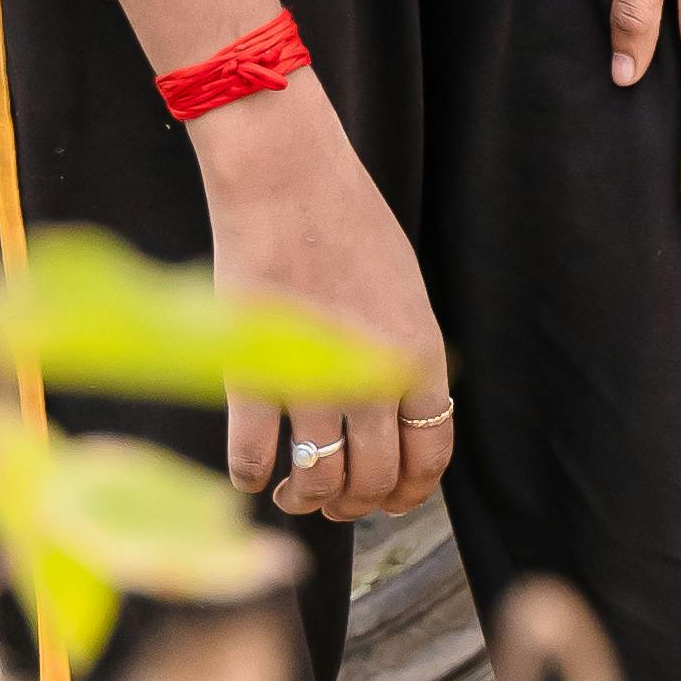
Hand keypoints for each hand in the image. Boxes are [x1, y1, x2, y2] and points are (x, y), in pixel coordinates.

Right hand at [189, 84, 449, 521]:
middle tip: (329, 498)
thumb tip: (396, 422)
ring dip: (306, 498)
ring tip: (292, 487)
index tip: (382, 501)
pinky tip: (251, 469)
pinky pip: (251, 457)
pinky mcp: (250, 370)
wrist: (287, 176)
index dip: (406, 495)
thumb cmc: (347, 223)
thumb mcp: (404, 290)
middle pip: (374, 480)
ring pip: (319, 481)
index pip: (430, 458)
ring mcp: (310, 376)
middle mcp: (373, 375)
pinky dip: (251, 475)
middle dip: (353, 505)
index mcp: (419, 354)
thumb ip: (403, 357)